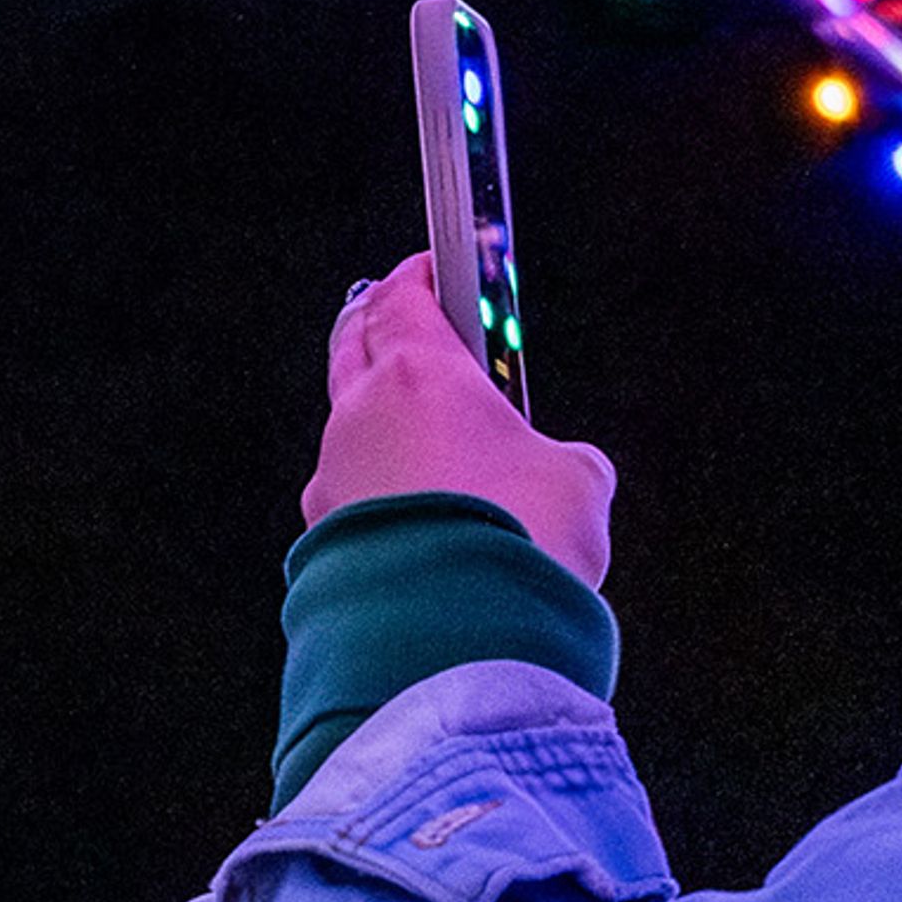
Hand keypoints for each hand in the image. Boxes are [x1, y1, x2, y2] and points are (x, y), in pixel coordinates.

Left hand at [308, 252, 615, 589]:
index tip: (438, 265)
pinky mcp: (322, 531)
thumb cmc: (516, 544)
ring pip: (346, 420)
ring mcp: (333, 474)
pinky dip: (372, 479)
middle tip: (409, 320)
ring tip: (423, 428)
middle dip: (381, 324)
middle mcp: (360, 414)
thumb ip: (564, 456)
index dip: (422, 277)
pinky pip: (345, 486)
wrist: (453, 636)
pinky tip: (409, 506)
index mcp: (418, 375)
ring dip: (378, 411)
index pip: (404, 298)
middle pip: (353, 343)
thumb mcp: (578, 482)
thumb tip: (563, 469)